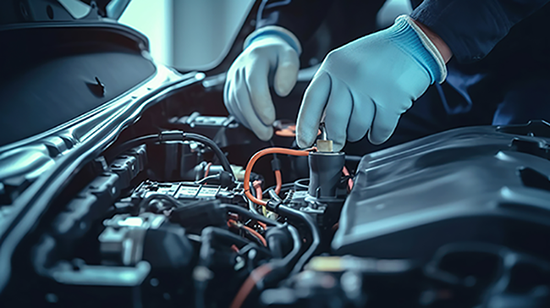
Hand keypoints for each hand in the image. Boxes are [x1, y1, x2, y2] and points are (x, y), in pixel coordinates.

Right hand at [224, 27, 299, 140]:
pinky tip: (254, 124)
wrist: (262, 49)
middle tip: (266, 133)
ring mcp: (232, 79)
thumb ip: (289, 71)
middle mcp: (239, 69)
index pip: (253, 82)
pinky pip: (232, 106)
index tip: (270, 118)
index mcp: (254, 59)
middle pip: (241, 97)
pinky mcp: (230, 88)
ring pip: (235, 103)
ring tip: (264, 132)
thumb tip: (282, 91)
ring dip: (248, 121)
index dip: (260, 103)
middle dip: (253, 119)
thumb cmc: (276, 54)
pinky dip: (242, 118)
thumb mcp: (289, 56)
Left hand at [296, 15, 447, 150]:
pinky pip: (380, 130)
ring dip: (359, 133)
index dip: (305, 126)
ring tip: (364, 123)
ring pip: (357, 128)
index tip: (305, 142)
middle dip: (334, 138)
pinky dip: (378, 134)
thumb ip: (331, 89)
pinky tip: (379, 127)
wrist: (413, 44)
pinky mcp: (393, 99)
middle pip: (334, 120)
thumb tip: (318, 124)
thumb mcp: (345, 64)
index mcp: (333, 66)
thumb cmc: (377, 57)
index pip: (311, 101)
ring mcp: (371, 87)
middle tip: (337, 142)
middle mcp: (350, 75)